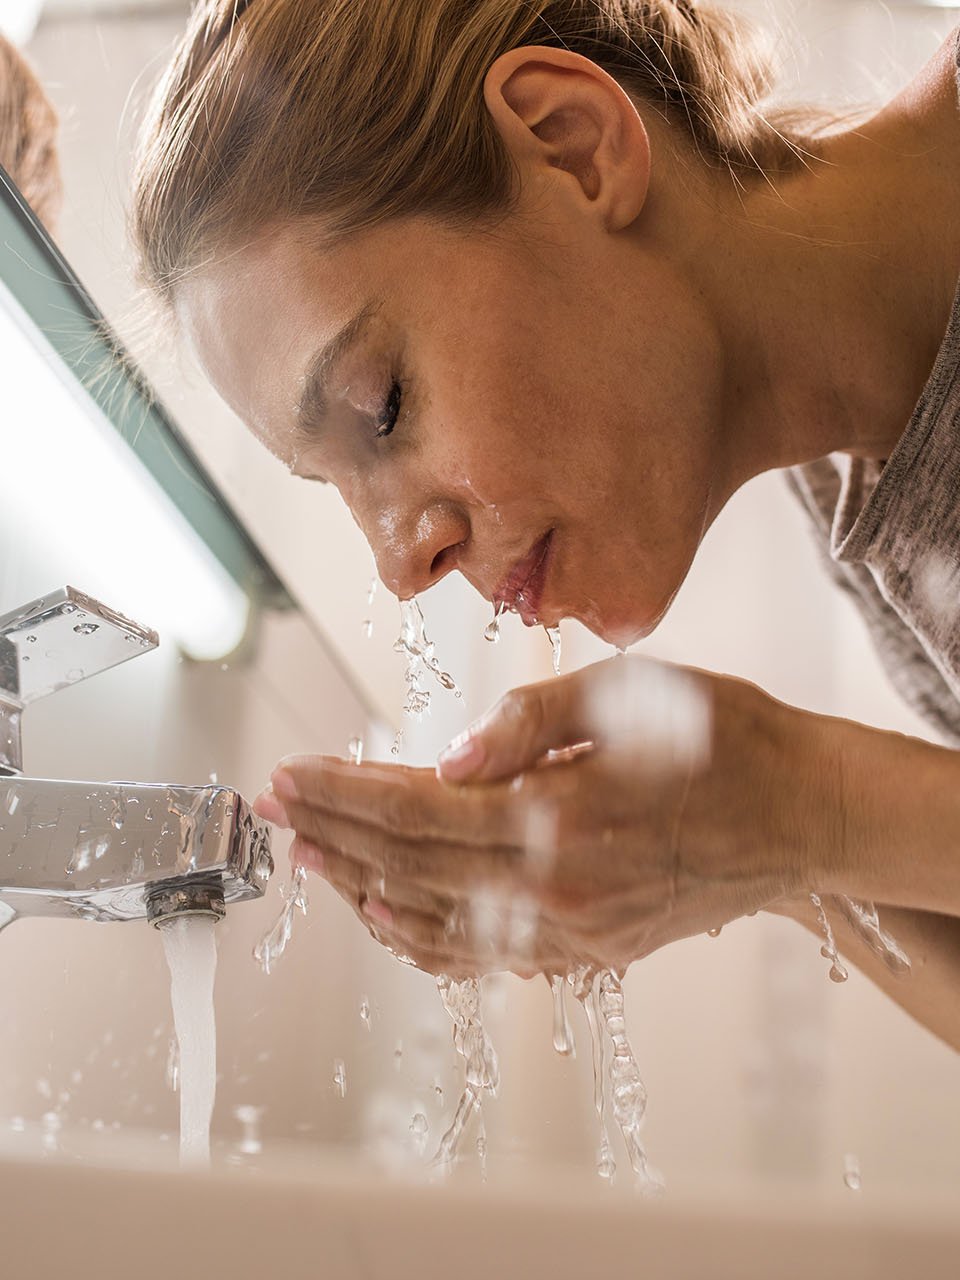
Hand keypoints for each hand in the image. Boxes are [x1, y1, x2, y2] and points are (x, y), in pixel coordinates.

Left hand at [254, 657, 832, 976]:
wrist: (804, 816)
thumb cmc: (724, 740)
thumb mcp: (631, 693)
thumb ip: (528, 722)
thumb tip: (445, 759)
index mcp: (561, 815)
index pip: (415, 809)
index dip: (342, 791)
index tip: (289, 771)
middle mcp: (557, 890)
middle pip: (409, 867)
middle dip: (331, 832)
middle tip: (273, 805)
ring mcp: (571, 932)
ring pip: (435, 921)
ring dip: (360, 886)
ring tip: (308, 854)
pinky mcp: (587, 951)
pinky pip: (481, 957)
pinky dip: (419, 938)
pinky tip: (383, 915)